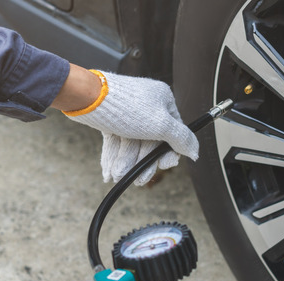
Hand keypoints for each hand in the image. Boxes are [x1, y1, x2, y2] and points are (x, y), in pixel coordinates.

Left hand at [57, 68, 197, 185]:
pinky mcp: (112, 119)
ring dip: (125, 162)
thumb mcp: (160, 124)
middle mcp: (147, 106)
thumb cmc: (124, 105)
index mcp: (163, 101)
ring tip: (116, 175)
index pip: (173, 132)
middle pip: (150, 141)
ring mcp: (128, 113)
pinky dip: (114, 156)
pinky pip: (117, 142)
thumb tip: (195, 151)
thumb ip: (181, 139)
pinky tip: (109, 171)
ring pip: (132, 144)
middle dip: (141, 162)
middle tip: (138, 179)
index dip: (167, 152)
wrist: (88, 98)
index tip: (162, 166)